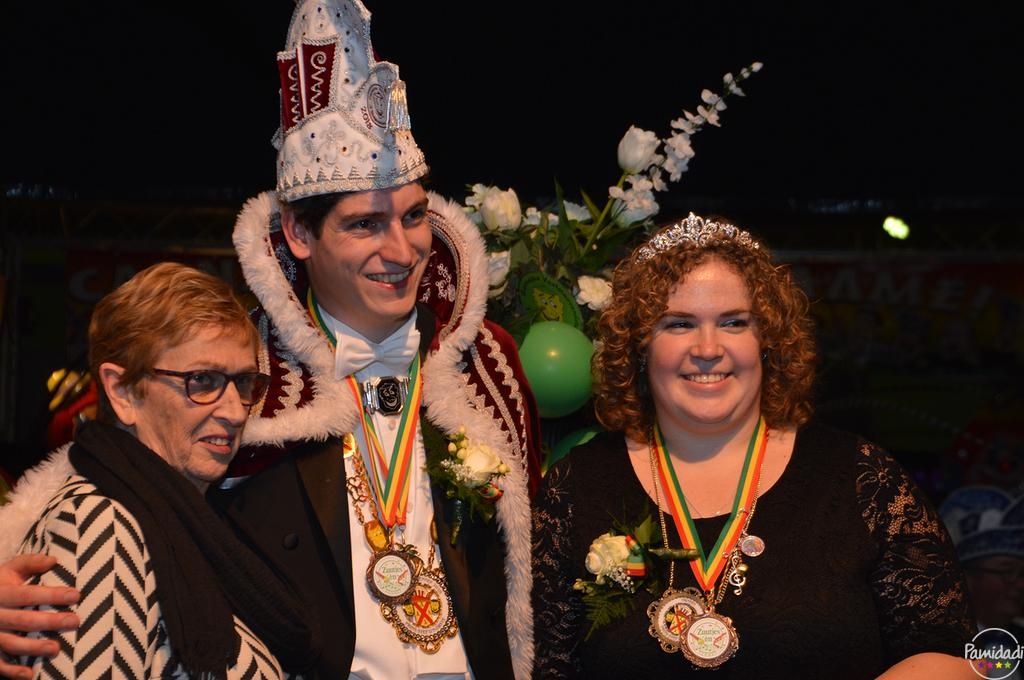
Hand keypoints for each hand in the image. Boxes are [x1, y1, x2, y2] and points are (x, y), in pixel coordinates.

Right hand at [0, 555, 79, 679]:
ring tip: (56, 649)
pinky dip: (12, 671)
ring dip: (33, 647)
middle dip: (50, 621)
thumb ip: (28, 563)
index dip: (51, 595)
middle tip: (75, 621)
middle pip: (23, 619)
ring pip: (11, 643)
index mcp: (1, 594)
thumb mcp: (7, 571)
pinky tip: (29, 675)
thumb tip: (53, 560)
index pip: (27, 594)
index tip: (76, 595)